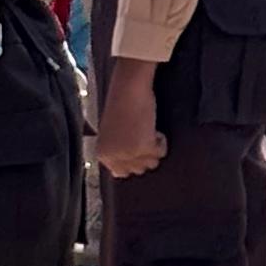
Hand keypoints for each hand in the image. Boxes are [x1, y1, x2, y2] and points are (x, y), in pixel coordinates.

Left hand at [95, 55, 166, 181]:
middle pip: (138, 170)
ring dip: (153, 148)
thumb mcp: (111, 135)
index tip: (135, 144)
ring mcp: (129, 154)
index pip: (121, 173)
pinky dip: (162, 140)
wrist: (128, 91)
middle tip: (141, 135)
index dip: (132, 159)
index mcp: (103, 154)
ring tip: (147, 130)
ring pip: (152, 164)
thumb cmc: (120, 107)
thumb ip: (114, 152)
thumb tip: (119, 174)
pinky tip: (154, 127)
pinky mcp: (145, 147)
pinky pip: (161, 152)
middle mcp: (115, 157)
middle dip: (144, 155)